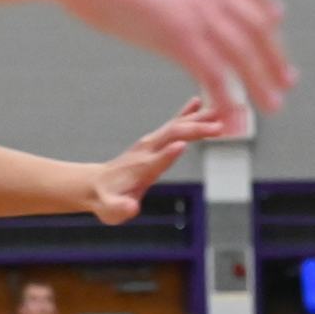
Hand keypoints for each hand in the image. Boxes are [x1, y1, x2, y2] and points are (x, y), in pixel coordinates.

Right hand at [58, 0, 292, 115]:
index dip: (266, 9)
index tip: (276, 24)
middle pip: (255, 25)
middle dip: (273, 55)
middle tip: (285, 79)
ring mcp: (197, 9)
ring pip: (242, 54)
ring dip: (261, 84)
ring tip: (272, 106)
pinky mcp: (178, 35)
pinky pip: (213, 74)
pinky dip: (229, 99)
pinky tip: (235, 117)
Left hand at [87, 96, 236, 221]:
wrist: (95, 184)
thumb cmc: (107, 199)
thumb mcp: (111, 210)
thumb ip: (120, 208)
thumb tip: (131, 207)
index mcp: (140, 169)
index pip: (155, 160)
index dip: (167, 154)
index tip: (183, 145)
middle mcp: (145, 152)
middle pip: (172, 136)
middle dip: (194, 131)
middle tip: (218, 128)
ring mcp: (149, 143)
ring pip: (176, 126)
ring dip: (197, 120)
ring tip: (219, 113)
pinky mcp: (154, 140)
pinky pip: (173, 124)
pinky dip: (187, 113)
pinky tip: (199, 104)